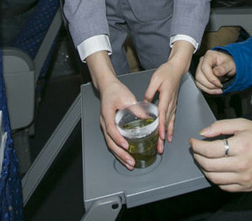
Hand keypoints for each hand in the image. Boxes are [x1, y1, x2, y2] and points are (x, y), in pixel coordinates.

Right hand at [86, 52, 137, 168]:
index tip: (125, 145)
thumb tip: (147, 117)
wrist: (107, 87)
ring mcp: (106, 126)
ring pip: (110, 144)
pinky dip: (119, 150)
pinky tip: (126, 156)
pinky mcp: (109, 127)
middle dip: (120, 153)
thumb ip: (136, 108)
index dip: (118, 138)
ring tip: (129, 164)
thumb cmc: (115, 90)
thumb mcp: (127, 97)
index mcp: (107, 114)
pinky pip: (112, 141)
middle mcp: (104, 122)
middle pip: (110, 141)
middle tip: (130, 162)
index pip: (111, 129)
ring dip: (119, 155)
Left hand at [143, 41, 191, 151]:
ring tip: (164, 146)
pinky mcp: (173, 105)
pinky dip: (170, 128)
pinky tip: (169, 136)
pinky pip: (172, 119)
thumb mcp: (155, 79)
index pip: (163, 114)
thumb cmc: (166, 72)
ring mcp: (173, 105)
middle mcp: (171, 103)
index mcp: (166, 97)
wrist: (177, 69)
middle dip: (163, 136)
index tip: (161, 136)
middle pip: (167, 122)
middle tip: (160, 148)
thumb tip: (144, 103)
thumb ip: (150, 92)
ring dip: (167, 135)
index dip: (162, 127)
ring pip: (170, 122)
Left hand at [189, 118, 251, 191]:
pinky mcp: (245, 187)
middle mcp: (241, 164)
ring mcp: (243, 178)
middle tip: (196, 150)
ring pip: (213, 178)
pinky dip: (215, 178)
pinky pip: (223, 186)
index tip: (192, 142)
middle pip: (209, 165)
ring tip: (203, 159)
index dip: (196, 146)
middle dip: (197, 156)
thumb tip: (203, 133)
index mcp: (240, 146)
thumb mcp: (242, 124)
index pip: (209, 150)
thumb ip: (220, 126)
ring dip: (203, 168)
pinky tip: (215, 169)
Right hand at [194, 49, 235, 94]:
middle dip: (210, 84)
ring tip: (219, 89)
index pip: (204, 67)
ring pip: (198, 81)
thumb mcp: (230, 65)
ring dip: (209, 88)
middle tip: (220, 86)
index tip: (219, 83)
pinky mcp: (200, 76)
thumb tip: (216, 72)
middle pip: (199, 75)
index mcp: (209, 56)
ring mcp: (200, 69)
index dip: (210, 77)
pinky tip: (215, 90)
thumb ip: (224, 68)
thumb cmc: (229, 63)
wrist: (229, 67)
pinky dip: (208, 90)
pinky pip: (200, 85)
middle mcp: (202, 61)